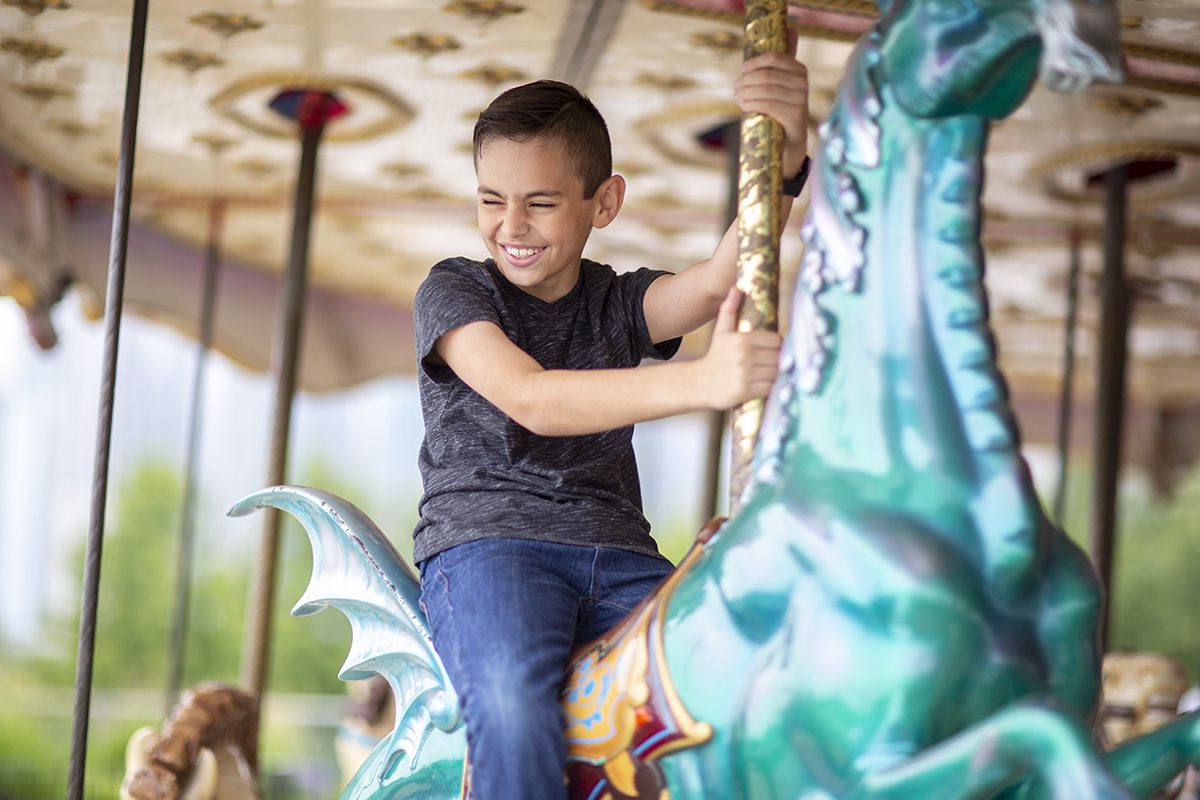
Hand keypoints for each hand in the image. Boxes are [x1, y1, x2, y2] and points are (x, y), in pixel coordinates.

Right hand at [690, 288, 781, 409]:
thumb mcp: (721, 332)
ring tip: (768, 374)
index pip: (776, 340)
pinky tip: (763, 385)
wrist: (698, 383)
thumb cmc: (714, 356)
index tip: (772, 351)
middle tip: (773, 364)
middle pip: (779, 357)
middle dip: (778, 361)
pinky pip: (770, 387)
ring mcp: (745, 374)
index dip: (777, 346)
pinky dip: (770, 387)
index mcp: (742, 339)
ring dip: (776, 374)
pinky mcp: (746, 391)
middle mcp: (744, 355)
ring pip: (776, 372)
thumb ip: (729, 309)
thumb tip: (736, 287)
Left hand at [734, 48, 809, 175]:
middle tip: (735, 88)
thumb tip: (791, 29)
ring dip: (745, 93)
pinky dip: (752, 104)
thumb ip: (783, 61)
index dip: (754, 63)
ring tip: (737, 98)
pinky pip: (768, 104)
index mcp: (800, 70)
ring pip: (765, 89)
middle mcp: (803, 83)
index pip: (774, 58)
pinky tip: (744, 106)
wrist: (788, 144)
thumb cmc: (780, 110)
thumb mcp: (781, 84)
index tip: (742, 70)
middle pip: (766, 75)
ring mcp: (801, 100)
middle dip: (746, 81)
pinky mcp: (795, 116)